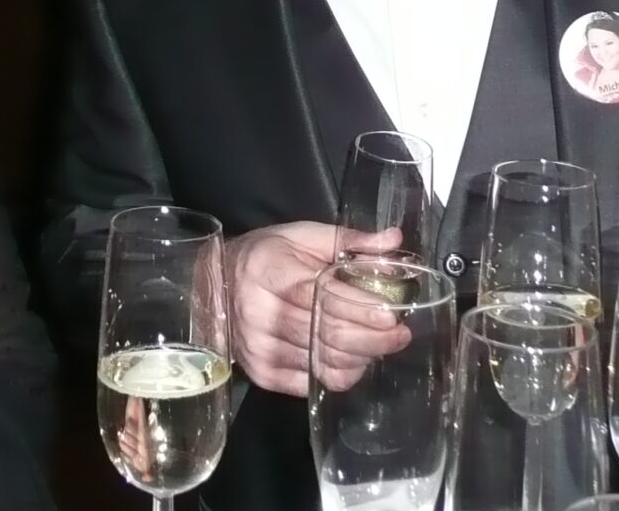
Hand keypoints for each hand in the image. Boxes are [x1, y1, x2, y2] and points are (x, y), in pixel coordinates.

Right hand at [224, 222, 405, 396]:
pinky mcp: (263, 373)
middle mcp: (258, 312)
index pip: (319, 296)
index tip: (391, 314)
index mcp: (268, 270)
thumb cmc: (267, 256)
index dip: (359, 309)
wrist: (218, 285)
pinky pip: (316, 382)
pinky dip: (343, 372)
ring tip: (379, 343)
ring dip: (362, 356)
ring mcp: (259, 347)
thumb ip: (350, 240)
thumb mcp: (304, 236)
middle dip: (373, 339)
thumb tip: (393, 240)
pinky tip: (353, 356)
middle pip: (326, 335)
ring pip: (325, 362)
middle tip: (400, 334)